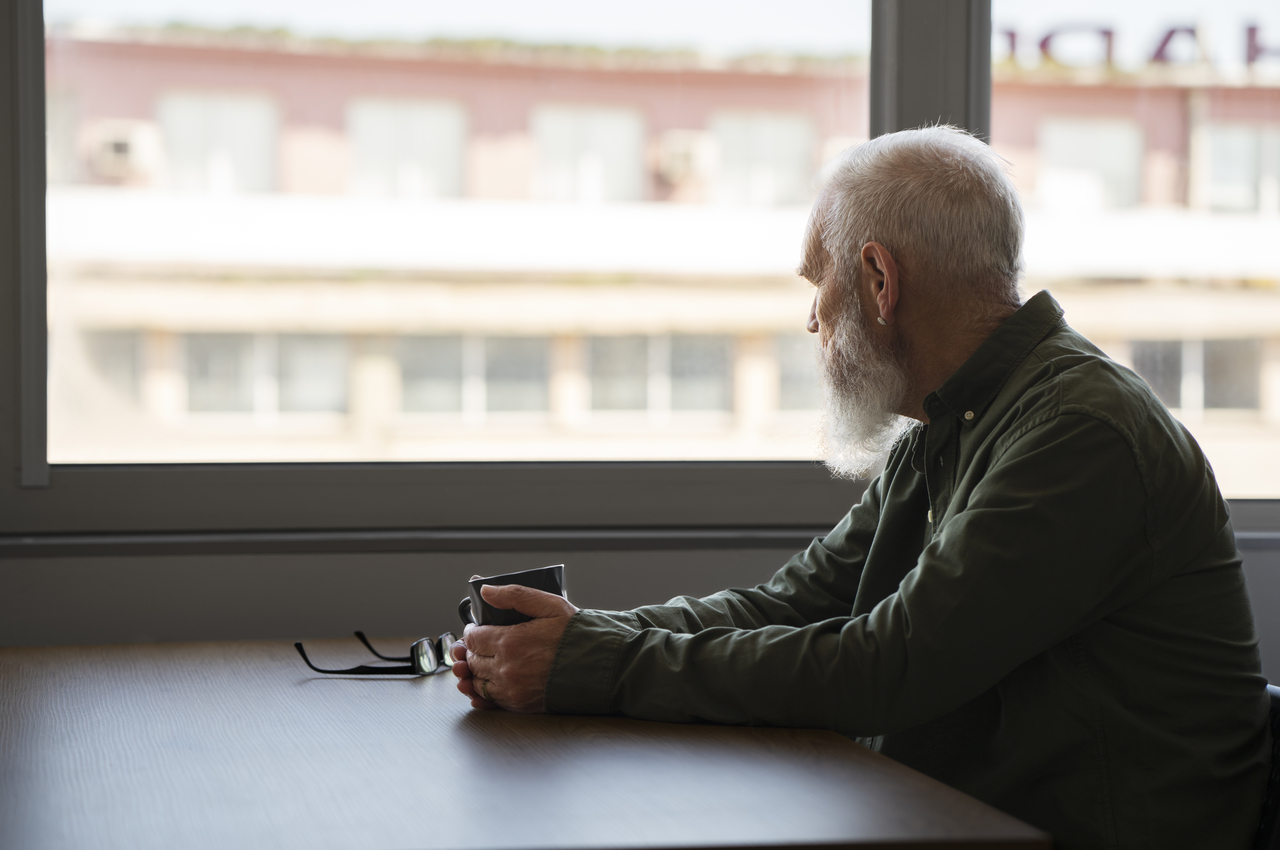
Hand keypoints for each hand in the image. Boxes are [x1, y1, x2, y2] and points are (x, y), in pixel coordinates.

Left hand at [451, 580, 577, 712]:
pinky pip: (491, 700)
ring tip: (484, 662)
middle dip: (472, 651)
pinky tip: (491, 682)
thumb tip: (486, 591)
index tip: (475, 629)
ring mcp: (512, 689)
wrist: (600, 667)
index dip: (471, 632)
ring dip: (476, 671)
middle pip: (473, 660)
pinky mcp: (520, 705)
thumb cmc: (577, 636)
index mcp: (510, 641)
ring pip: (478, 681)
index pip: (472, 638)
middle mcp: (506, 668)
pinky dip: (486, 691)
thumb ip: (515, 596)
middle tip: (479, 645)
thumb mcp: (549, 605)